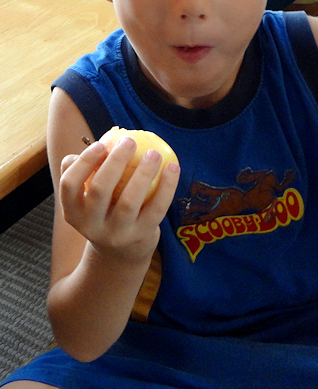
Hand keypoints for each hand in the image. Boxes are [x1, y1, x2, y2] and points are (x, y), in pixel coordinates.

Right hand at [59, 137, 179, 263]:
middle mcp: (91, 226)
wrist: (122, 251)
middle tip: (130, 141)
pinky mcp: (141, 236)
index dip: (83, 163)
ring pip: (129, 202)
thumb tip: (105, 140)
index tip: (101, 145)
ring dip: (143, 173)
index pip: (69, 185)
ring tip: (154, 153)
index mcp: (73, 211)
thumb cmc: (105, 209)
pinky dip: (166, 186)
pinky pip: (156, 209)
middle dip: (115, 162)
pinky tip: (173, 167)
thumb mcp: (90, 195)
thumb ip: (91, 169)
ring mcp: (117, 234)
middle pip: (100, 190)